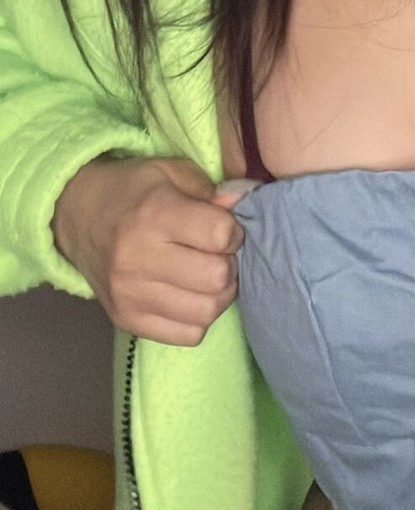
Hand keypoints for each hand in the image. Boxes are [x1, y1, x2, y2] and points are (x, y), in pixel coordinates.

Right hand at [53, 155, 245, 344]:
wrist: (78, 216)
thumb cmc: (134, 191)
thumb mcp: (171, 173)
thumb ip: (211, 191)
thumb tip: (243, 207)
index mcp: (154, 215)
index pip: (220, 235)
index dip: (233, 231)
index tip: (223, 228)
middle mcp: (139, 259)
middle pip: (217, 277)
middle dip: (229, 264)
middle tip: (218, 255)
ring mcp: (130, 295)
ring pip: (206, 312)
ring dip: (218, 294)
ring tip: (207, 276)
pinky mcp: (127, 320)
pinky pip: (188, 336)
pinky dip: (198, 318)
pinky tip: (190, 296)